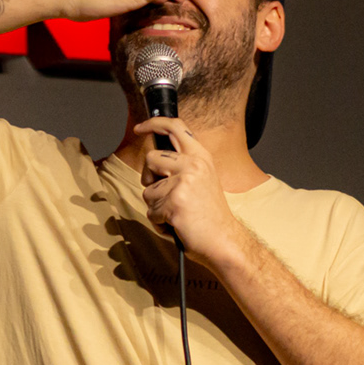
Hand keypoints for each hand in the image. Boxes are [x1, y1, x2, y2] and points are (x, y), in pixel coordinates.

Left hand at [136, 116, 251, 269]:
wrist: (224, 241)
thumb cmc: (209, 215)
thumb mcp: (202, 180)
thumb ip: (182, 166)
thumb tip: (153, 162)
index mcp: (201, 157)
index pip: (176, 127)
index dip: (153, 123)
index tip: (139, 127)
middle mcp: (193, 164)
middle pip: (151, 158)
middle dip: (150, 179)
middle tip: (165, 194)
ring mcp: (184, 182)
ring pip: (148, 190)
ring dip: (157, 206)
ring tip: (178, 214)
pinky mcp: (175, 202)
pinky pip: (151, 211)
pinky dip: (159, 222)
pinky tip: (177, 224)